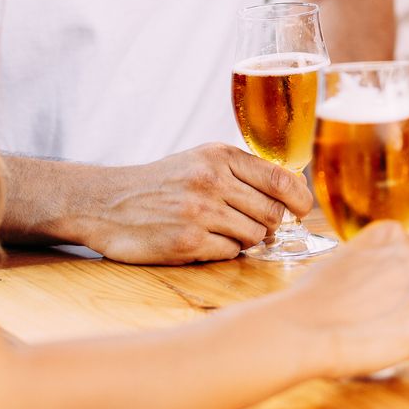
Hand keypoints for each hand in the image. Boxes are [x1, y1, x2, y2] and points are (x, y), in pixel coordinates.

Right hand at [79, 143, 315, 264]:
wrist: (106, 202)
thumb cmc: (162, 183)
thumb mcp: (200, 161)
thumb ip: (242, 171)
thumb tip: (294, 189)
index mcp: (219, 156)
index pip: (279, 178)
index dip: (300, 198)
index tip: (303, 209)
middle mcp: (211, 180)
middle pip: (272, 212)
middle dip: (270, 223)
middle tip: (256, 225)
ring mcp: (199, 212)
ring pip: (255, 235)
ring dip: (247, 239)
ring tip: (223, 231)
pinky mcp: (186, 242)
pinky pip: (230, 253)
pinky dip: (225, 251)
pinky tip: (204, 241)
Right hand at [281, 222, 408, 377]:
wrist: (307, 330)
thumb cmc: (312, 297)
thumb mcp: (341, 259)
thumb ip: (368, 260)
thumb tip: (375, 277)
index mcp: (392, 234)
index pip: (403, 247)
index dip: (386, 270)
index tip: (370, 285)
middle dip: (399, 289)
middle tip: (370, 309)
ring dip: (405, 313)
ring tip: (372, 327)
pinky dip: (408, 337)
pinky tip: (381, 339)